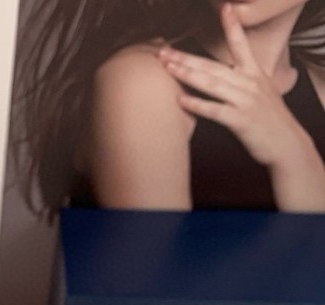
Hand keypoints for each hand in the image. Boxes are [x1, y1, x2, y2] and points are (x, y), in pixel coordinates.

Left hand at [159, 3, 324, 208]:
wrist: (286, 144)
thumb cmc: (268, 121)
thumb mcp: (260, 94)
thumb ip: (241, 83)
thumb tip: (220, 78)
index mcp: (254, 74)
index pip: (241, 45)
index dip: (232, 27)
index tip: (225, 8)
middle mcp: (250, 83)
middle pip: (213, 66)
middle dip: (186, 58)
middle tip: (164, 52)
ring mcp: (246, 101)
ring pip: (212, 84)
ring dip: (187, 75)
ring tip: (167, 68)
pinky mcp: (241, 120)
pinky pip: (215, 111)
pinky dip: (197, 105)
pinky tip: (181, 101)